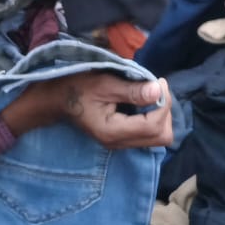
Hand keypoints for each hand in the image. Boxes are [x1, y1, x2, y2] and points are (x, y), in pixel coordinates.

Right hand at [60, 73, 174, 149]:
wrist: (59, 99)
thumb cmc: (78, 88)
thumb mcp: (105, 84)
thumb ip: (132, 90)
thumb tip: (158, 91)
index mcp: (113, 132)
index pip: (153, 126)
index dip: (163, 104)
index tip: (159, 82)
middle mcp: (118, 143)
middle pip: (161, 137)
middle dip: (165, 112)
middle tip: (158, 88)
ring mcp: (120, 143)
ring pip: (157, 138)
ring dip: (161, 115)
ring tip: (152, 93)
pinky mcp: (122, 138)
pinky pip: (148, 134)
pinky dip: (154, 118)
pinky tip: (145, 102)